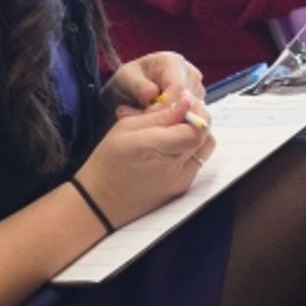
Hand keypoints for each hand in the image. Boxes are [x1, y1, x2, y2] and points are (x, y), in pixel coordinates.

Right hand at [75, 98, 214, 225]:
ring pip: (205, 149)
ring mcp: (181, 181)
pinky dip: (191, 149)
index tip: (183, 102)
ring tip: (177, 128)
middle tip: (181, 111)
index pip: (196, 129)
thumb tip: (185, 102)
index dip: (195, 111)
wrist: (100, 203)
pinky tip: (173, 145)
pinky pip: (197, 163)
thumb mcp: (126, 128)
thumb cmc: (107, 163)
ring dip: (197, 134)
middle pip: (205, 137)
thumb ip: (159, 115)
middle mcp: (174, 168)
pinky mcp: (181, 188)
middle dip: (198, 119)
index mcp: (157, 148)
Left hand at [102, 52, 203, 117]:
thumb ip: (137, 86)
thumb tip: (151, 94)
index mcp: (172, 62)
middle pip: (188, 101)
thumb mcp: (125, 78)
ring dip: (172, 122)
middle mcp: (189, 73)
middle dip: (168, 117)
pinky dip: (176, 123)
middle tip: (146, 125)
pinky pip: (191, 118)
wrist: (133, 86)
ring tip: (149, 123)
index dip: (165, 107)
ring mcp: (196, 88)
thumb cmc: (129, 80)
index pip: (177, 88)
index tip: (148, 119)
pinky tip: (159, 124)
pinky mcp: (197, 102)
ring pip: (192, 112)